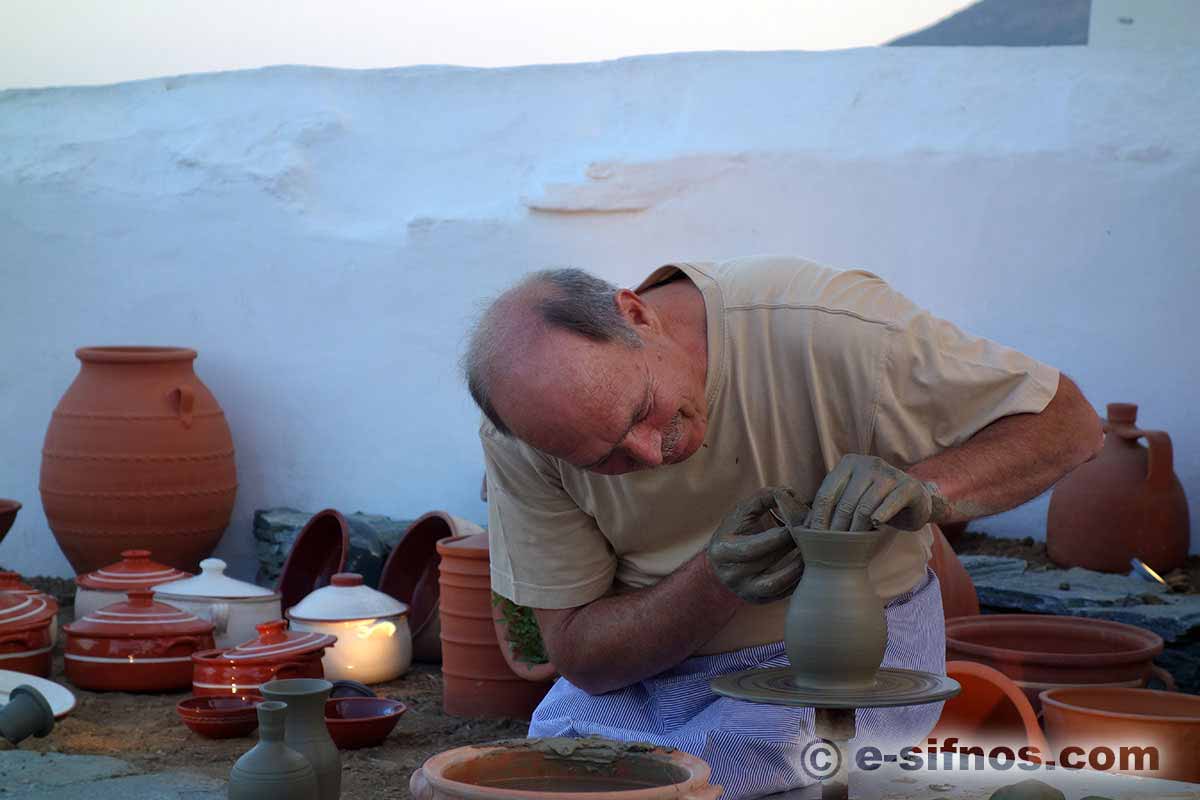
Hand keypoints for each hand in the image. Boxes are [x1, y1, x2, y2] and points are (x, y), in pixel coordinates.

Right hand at [707, 487, 806, 603]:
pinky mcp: (759, 600)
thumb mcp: (741, 512)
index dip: (779, 536)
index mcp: (724, 551)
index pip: (754, 547)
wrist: (721, 565)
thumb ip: (762, 498)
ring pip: (777, 583)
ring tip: (814, 551)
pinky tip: (809, 565)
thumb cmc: (734, 533)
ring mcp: (745, 591)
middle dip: (791, 547)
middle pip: (767, 562)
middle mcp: (732, 574)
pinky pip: (783, 593)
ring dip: (798, 567)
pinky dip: (798, 579)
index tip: (798, 524)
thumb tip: (790, 494)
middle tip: (812, 536)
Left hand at [806, 454, 946, 530]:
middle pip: (845, 502)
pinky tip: (875, 526)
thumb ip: (831, 506)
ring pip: (866, 506)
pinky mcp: (908, 486)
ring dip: (857, 528)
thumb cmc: (876, 501)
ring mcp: (888, 473)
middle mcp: (867, 464)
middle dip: (837, 528)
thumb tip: (804, 528)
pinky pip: (890, 503)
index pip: (827, 492)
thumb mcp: (852, 498)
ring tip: (852, 544)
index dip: (819, 517)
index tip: (815, 538)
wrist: (915, 498)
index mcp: (848, 464)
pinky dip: (881, 516)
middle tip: (834, 547)